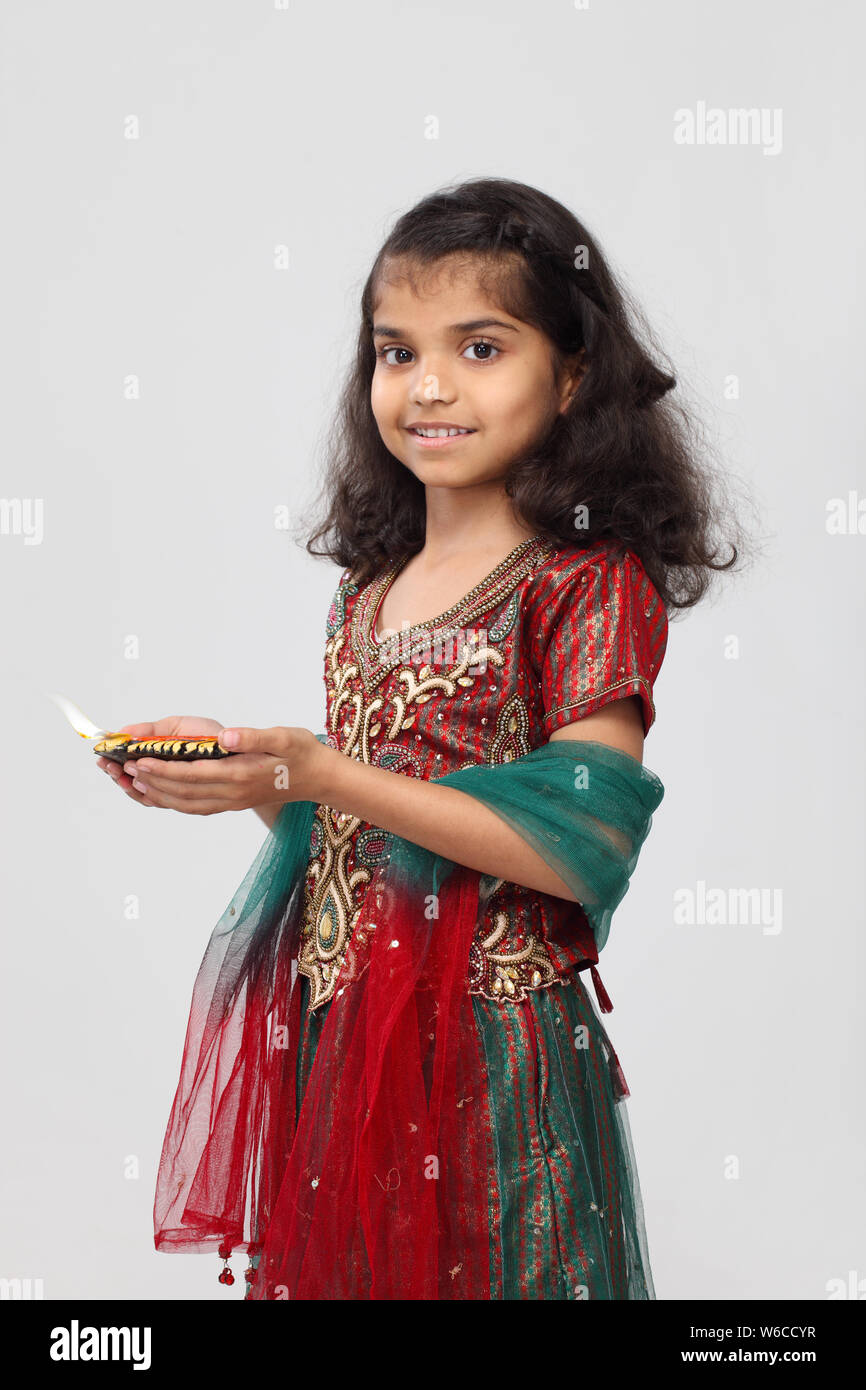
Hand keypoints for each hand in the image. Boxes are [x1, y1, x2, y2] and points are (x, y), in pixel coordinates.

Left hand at [109, 724, 324, 815]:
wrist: (319, 778)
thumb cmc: (301, 753)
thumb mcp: (283, 737)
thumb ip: (252, 737)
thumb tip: (224, 736)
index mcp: (241, 775)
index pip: (192, 775)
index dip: (163, 768)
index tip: (138, 760)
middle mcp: (232, 794)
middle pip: (181, 792)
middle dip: (149, 781)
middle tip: (122, 769)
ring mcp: (231, 802)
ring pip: (184, 804)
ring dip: (155, 794)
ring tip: (130, 782)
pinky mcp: (231, 803)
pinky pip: (194, 808)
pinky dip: (171, 803)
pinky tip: (157, 795)